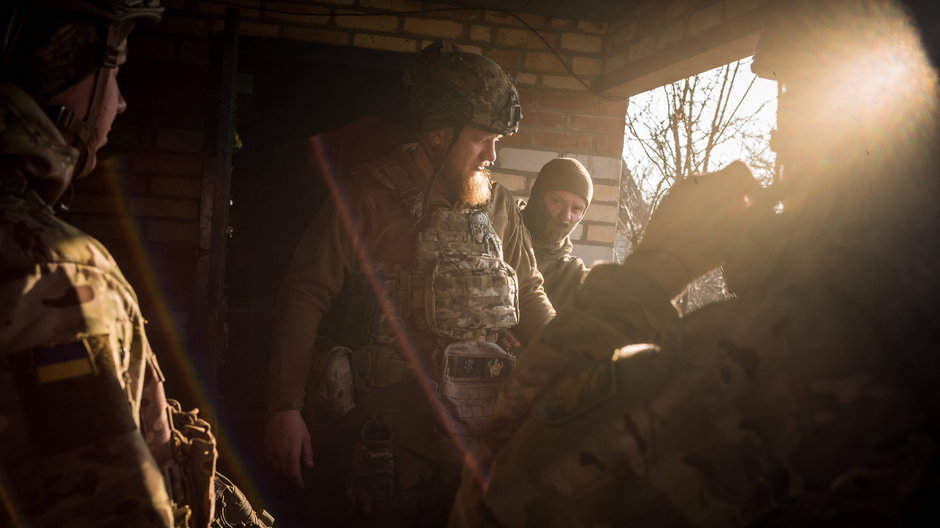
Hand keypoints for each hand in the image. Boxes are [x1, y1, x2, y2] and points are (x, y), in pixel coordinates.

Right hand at [264, 409, 313, 486]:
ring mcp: (272, 452)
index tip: (301, 486)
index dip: (297, 482)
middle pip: (284, 473)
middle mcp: (281, 456)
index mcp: (292, 454)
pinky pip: (269, 462)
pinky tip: (277, 465)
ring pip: (276, 469)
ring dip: (282, 473)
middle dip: (290, 478)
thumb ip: (307, 453)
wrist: (282, 413)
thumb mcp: (306, 438)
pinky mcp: (266, 448)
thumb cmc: (297, 425)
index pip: (294, 474)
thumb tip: (310, 466)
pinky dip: (274, 466)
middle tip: (295, 479)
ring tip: (287, 473)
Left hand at [629, 161, 759, 296]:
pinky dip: (698, 206)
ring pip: (705, 188)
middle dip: (731, 196)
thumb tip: (749, 206)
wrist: (662, 262)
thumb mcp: (734, 235)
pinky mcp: (667, 199)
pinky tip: (696, 227)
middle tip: (733, 219)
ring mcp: (679, 189)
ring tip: (714, 226)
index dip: (750, 185)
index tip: (751, 202)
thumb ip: (746, 215)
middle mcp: (696, 181)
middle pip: (722, 180)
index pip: (739, 169)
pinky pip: (689, 196)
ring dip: (714, 201)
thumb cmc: (703, 251)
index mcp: (716, 185)